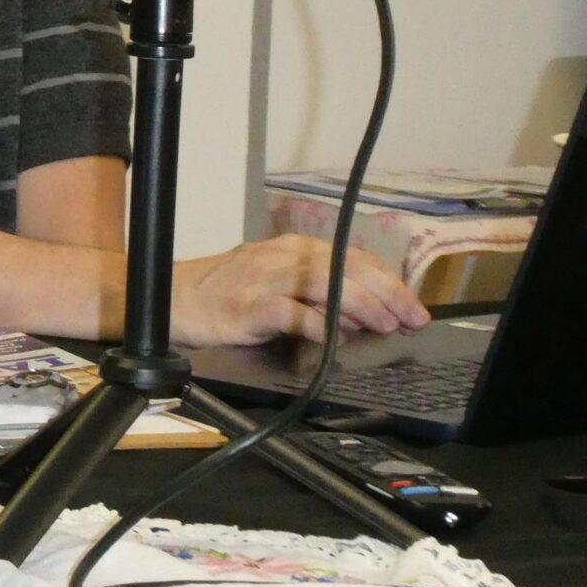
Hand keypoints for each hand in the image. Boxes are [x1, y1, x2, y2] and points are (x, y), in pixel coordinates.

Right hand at [169, 235, 430, 348]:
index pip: (354, 259)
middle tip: (412, 319)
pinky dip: (319, 325)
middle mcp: (283, 257)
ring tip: (385, 326)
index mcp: (293, 249)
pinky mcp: (250, 306)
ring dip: (361, 306)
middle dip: (387, 294)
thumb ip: (315, 294)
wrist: (172, 299)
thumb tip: (361, 315)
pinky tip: (335, 338)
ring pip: (325, 284)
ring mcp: (266, 279)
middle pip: (346, 268)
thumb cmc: (224, 294)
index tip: (414, 308)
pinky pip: (292, 313)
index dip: (389, 283)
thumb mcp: (275, 283)